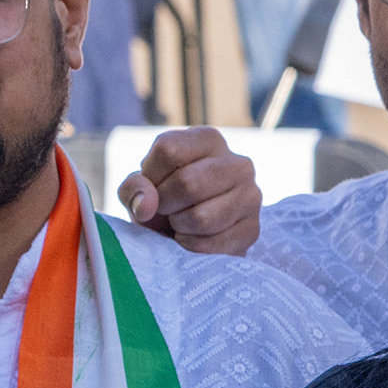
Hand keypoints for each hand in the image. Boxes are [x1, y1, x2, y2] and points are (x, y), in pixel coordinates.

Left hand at [121, 127, 262, 251]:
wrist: (191, 231)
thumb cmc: (165, 200)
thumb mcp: (142, 188)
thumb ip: (134, 188)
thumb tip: (146, 206)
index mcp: (208, 140)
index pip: (169, 150)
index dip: (150, 176)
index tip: (152, 188)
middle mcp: (238, 163)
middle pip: (188, 183)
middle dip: (165, 204)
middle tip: (165, 210)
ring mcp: (251, 196)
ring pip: (202, 217)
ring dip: (179, 227)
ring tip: (180, 223)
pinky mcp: (253, 229)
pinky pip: (213, 244)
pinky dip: (192, 247)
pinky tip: (193, 238)